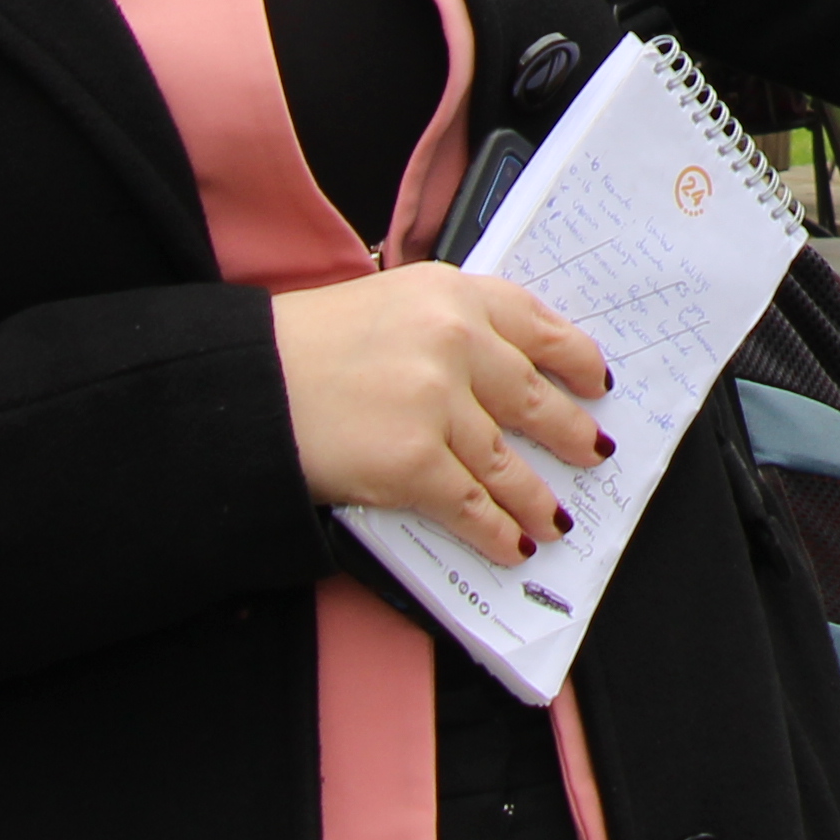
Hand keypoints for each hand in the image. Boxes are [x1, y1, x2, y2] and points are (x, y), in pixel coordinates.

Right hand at [271, 265, 610, 567]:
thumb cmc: (304, 346)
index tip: (597, 381)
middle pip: (535, 398)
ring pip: (508, 463)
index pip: (539, 325)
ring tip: (556, 517)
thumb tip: (504, 374)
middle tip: (592, 452)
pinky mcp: (414, 462)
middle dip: (570, 433)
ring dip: (537, 498)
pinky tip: (515, 546)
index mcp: (452, 293)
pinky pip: (473, 506)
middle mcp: (456, 342)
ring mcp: (438, 404)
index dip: (576, 359)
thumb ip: (448, 325)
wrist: (243, 386)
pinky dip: (499, 531)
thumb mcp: (389, 303)